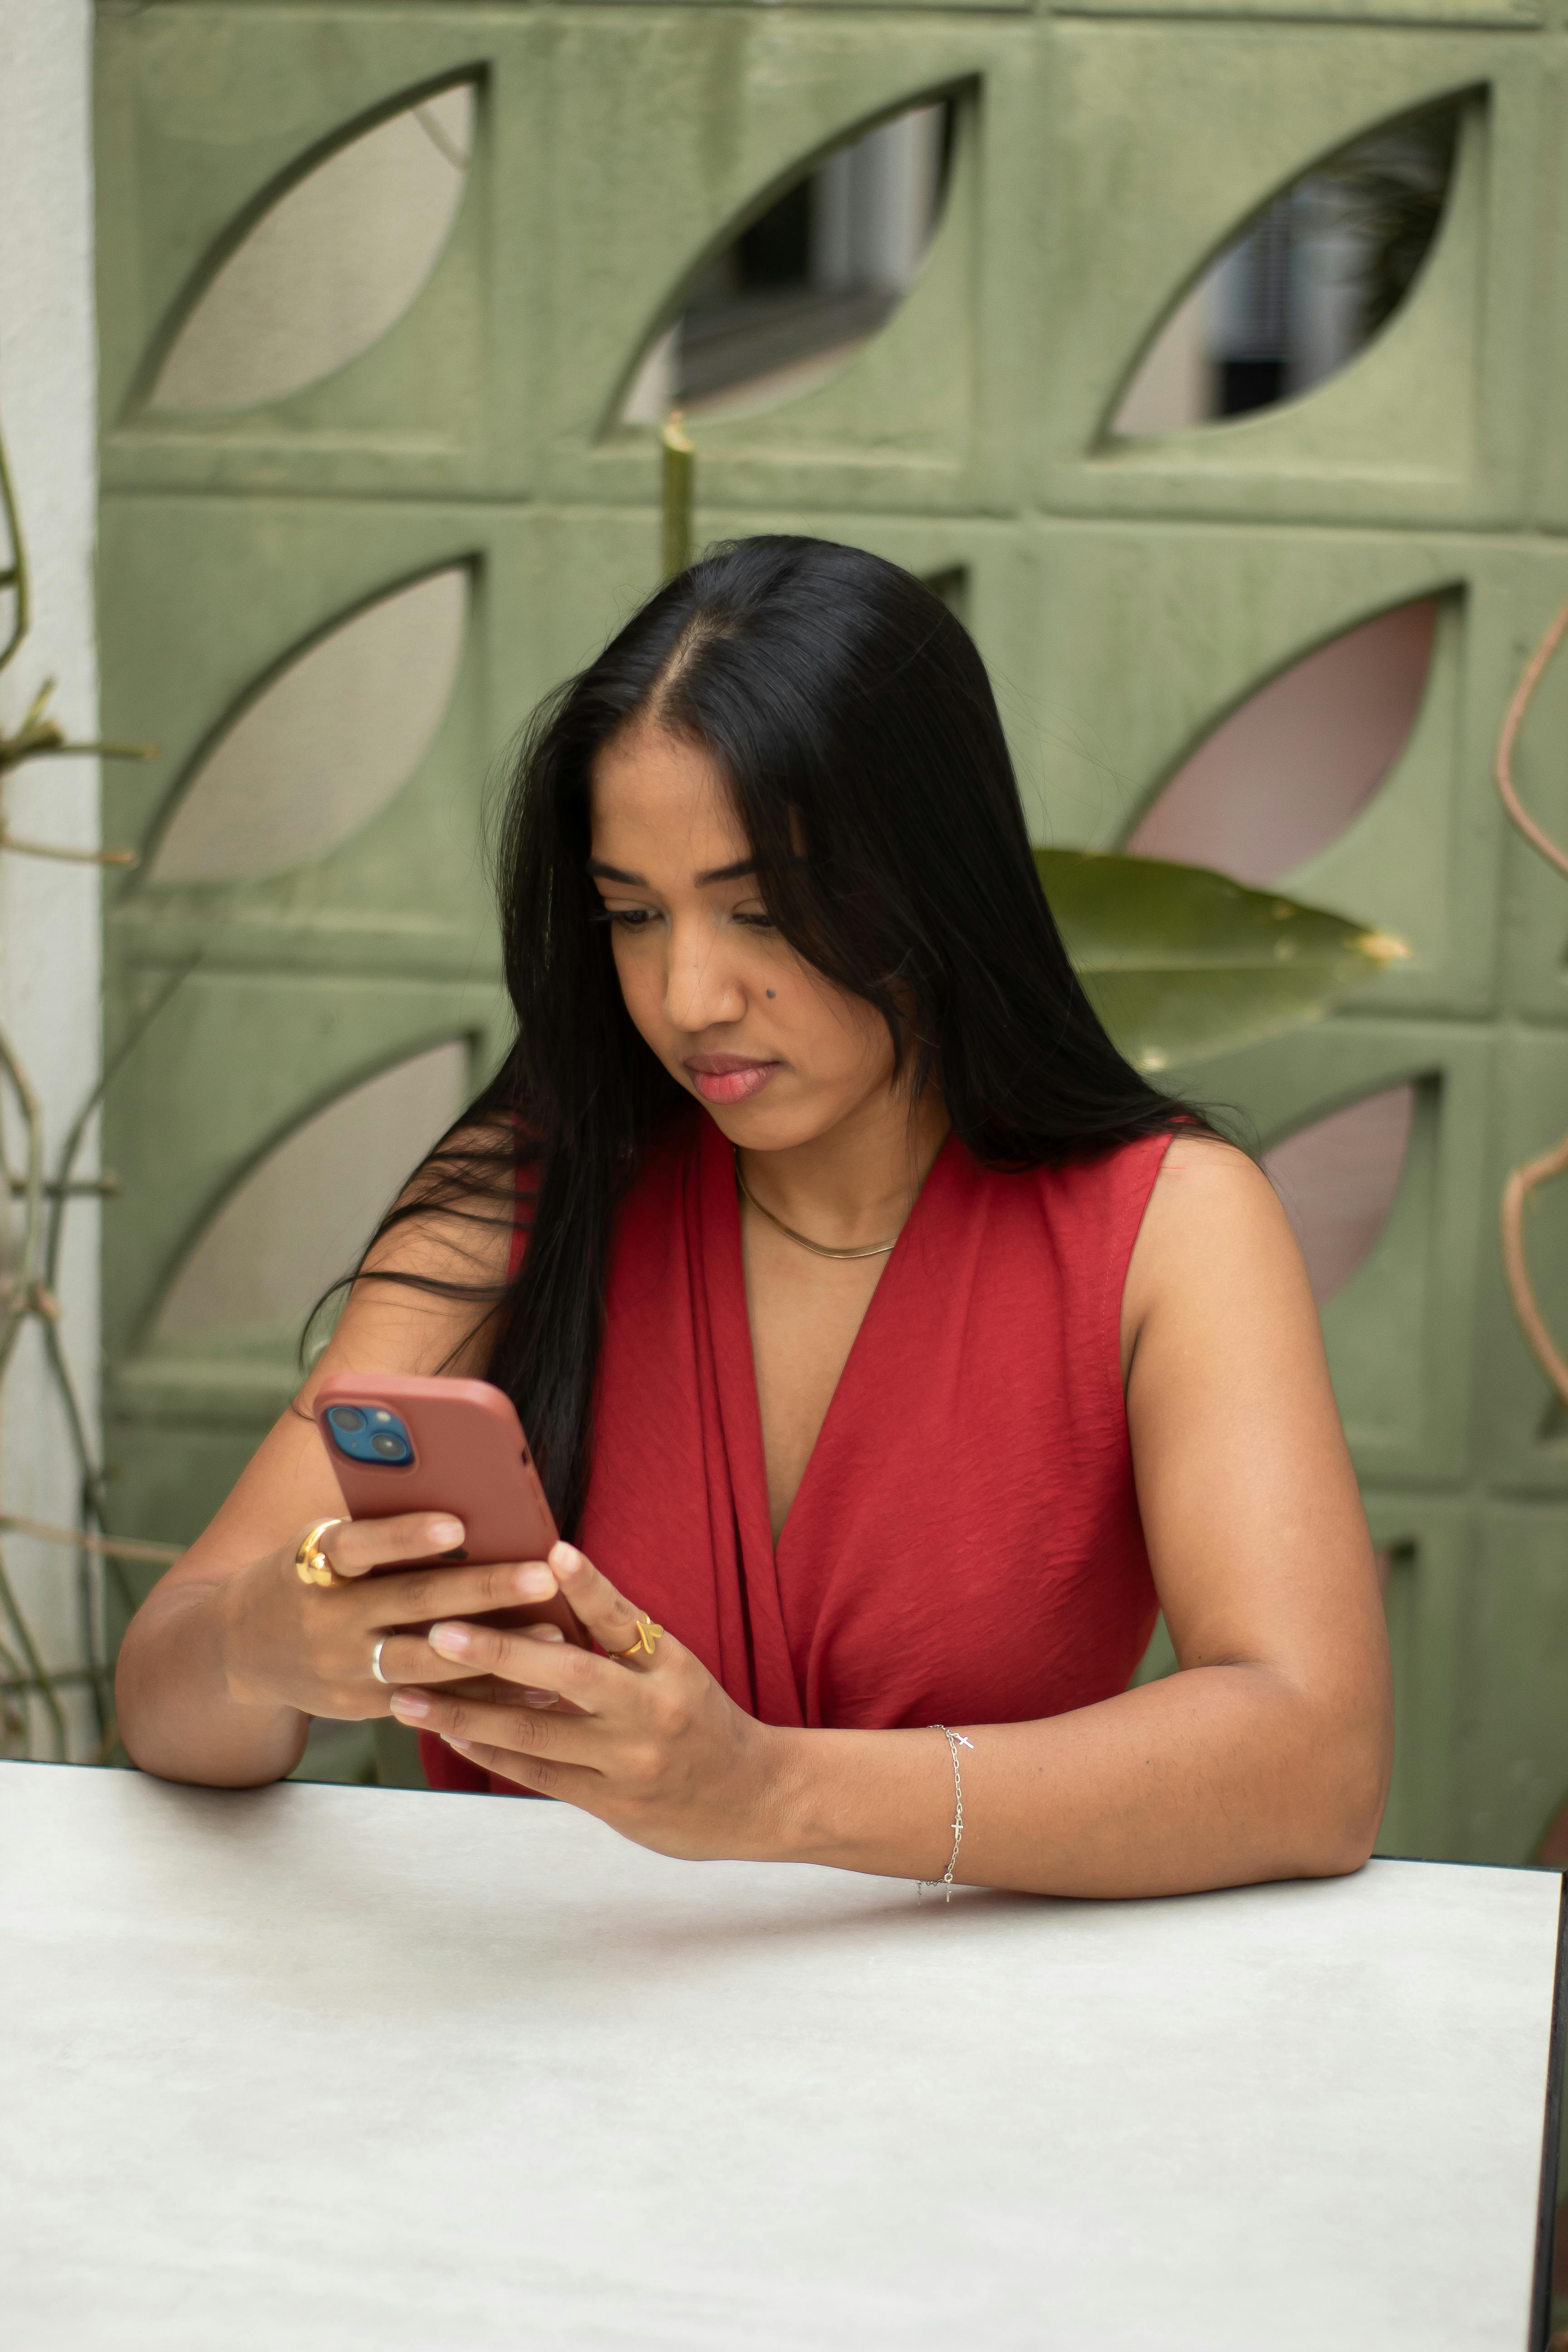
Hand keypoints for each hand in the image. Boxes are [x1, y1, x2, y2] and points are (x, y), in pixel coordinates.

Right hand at [213, 1514, 579, 1724]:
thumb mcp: (316, 1543)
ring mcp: (345, 1669)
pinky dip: (486, 1690)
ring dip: (494, 1646)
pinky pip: (434, 1697)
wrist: (235, 1652)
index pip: (358, 1545)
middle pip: (411, 1601)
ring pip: (428, 1659)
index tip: (457, 1524)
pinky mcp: (364, 1705)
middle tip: (542, 1573)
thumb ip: (372, 1530)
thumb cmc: (300, 1576)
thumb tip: (458, 1505)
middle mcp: (328, 1619)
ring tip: (554, 1628)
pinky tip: (536, 1680)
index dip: (405, 1535)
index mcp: (313, 1564)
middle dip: (482, 1588)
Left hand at [388, 1542, 793, 1861]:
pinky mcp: (612, 1805)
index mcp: (671, 1669)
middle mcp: (651, 1713)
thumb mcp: (677, 1667)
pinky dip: (491, 1753)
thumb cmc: (701, 1718)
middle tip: (438, 1632)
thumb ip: (621, 1633)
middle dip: (498, 1653)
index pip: (625, 1620)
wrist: (751, 1798)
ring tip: (409, 1694)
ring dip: (467, 1714)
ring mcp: (629, 1764)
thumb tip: (552, 1577)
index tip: (553, 1552)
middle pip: (569, 1677)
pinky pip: (539, 1775)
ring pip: (537, 1734)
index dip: (590, 1586)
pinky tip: (450, 1735)